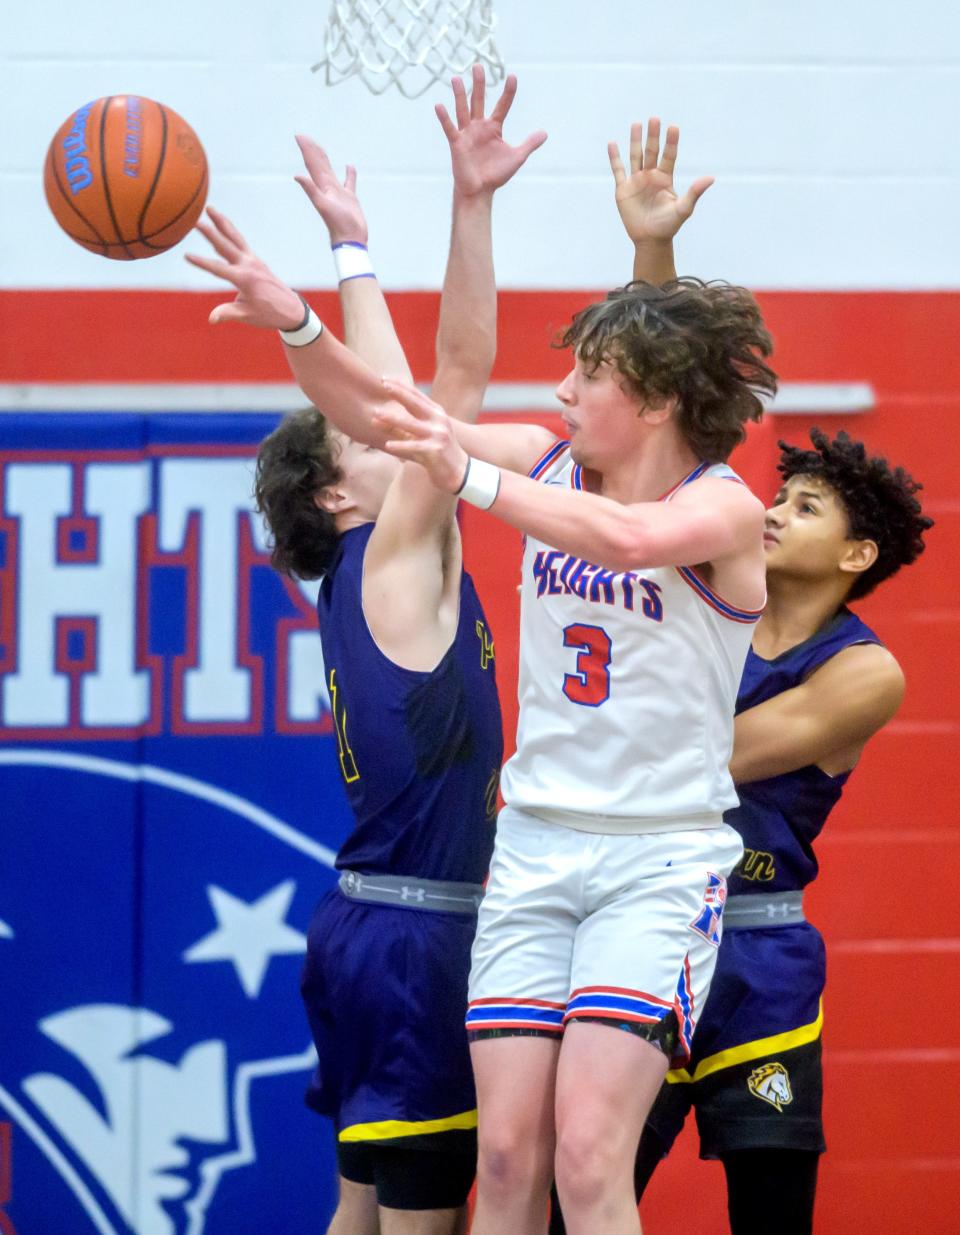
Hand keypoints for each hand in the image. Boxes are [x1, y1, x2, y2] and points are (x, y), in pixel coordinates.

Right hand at [185, 207, 304, 328]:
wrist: (291, 309)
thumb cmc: (269, 314)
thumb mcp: (247, 315)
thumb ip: (228, 314)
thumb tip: (211, 319)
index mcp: (245, 279)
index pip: (219, 269)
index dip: (202, 263)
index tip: (186, 255)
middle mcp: (249, 265)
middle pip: (226, 245)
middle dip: (211, 233)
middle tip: (196, 221)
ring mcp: (253, 260)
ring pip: (235, 237)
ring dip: (222, 222)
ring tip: (209, 208)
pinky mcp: (255, 259)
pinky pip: (239, 242)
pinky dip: (229, 232)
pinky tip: (220, 225)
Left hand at [294, 136, 367, 244]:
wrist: (350, 240)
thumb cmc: (338, 224)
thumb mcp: (323, 205)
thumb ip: (311, 190)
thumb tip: (297, 176)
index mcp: (321, 186)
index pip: (312, 164)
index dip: (306, 150)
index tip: (299, 136)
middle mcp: (328, 188)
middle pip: (318, 165)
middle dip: (312, 151)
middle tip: (304, 138)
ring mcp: (339, 192)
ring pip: (330, 171)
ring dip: (325, 159)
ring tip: (321, 148)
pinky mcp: (350, 198)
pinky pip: (349, 182)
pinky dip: (349, 174)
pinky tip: (349, 166)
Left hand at [374, 379, 468, 491]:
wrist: (459, 471)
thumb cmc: (436, 451)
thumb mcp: (419, 435)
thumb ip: (398, 427)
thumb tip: (374, 418)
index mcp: (436, 412)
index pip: (416, 394)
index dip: (400, 385)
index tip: (384, 378)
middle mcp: (438, 420)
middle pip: (415, 403)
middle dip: (398, 393)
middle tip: (383, 384)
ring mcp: (437, 435)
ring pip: (410, 424)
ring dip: (392, 418)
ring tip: (376, 414)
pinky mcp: (435, 450)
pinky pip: (413, 447)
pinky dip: (400, 446)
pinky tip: (387, 445)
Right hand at [437, 64, 546, 197]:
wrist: (480, 192)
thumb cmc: (496, 175)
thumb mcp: (517, 157)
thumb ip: (529, 144)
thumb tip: (545, 133)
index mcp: (494, 128)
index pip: (502, 105)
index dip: (508, 92)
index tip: (512, 77)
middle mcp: (479, 127)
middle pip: (478, 101)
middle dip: (479, 84)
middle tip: (478, 66)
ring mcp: (467, 134)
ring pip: (462, 109)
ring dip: (459, 94)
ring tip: (456, 77)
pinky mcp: (457, 143)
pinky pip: (450, 128)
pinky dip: (444, 118)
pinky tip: (439, 105)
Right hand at [608, 119, 713, 243]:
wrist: (650, 240)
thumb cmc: (668, 226)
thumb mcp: (683, 209)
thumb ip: (695, 192)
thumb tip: (711, 178)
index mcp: (665, 178)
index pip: (669, 156)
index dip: (671, 142)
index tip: (673, 127)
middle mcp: (651, 176)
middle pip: (652, 152)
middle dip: (653, 136)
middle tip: (654, 119)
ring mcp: (636, 181)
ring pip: (635, 156)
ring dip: (635, 141)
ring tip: (637, 124)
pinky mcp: (623, 189)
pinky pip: (618, 170)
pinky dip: (615, 158)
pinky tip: (612, 144)